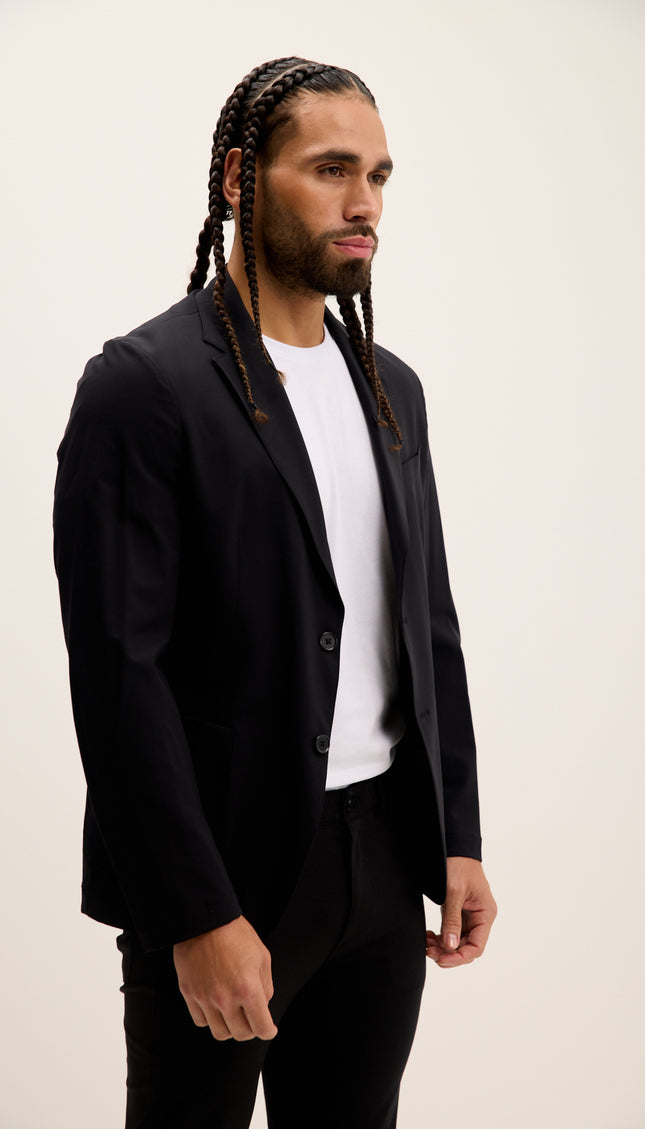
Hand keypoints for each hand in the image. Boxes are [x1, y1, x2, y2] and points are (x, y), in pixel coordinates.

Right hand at [173, 916, 277, 1040]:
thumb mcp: (262, 956)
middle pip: (241, 1034)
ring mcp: (205, 998)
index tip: (269, 1029)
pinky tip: (216, 1006)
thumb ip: (265, 986)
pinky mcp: (189, 994)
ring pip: (220, 1032)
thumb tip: (262, 1006)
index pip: (261, 1027)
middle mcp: (226, 999)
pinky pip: (201, 1021)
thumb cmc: (235, 934)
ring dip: (230, 1027)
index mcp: (248, 989)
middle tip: (252, 1018)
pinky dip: (211, 1018)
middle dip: (251, 1028)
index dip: (268, 1031)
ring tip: (234, 1013)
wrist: (205, 919)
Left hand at [426, 857, 496, 968]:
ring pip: (457, 941)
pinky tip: (429, 936)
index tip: (442, 959)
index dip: (459, 956)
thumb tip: (450, 946)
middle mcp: (479, 917)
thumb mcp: (454, 892)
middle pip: (466, 946)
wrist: (454, 846)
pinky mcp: (458, 911)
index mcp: (485, 914)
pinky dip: (440, 936)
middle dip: (448, 952)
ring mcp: (468, 915)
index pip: (476, 946)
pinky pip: (451, 931)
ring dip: (442, 946)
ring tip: (426, 944)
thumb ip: (452, 920)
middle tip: (428, 951)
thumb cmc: (458, 865)